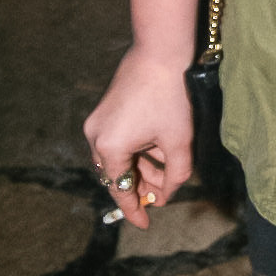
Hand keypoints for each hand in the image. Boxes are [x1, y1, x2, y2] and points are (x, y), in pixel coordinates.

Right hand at [84, 47, 194, 229]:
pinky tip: (157, 148)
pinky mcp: (104, 108)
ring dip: (141, 165)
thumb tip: (167, 194)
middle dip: (143, 184)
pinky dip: (136, 148)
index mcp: (110, 148)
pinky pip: (118, 139)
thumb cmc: (171, 96)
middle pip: (118, 173)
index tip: (145, 225)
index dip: (134, 209)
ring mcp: (97, 121)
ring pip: (119, 156)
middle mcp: (96, 136)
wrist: (160, 51)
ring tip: (165, 170)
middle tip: (163, 193)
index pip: (121, 190)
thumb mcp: (179, 141)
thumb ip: (175, 174)